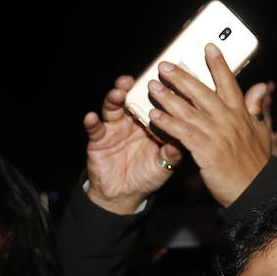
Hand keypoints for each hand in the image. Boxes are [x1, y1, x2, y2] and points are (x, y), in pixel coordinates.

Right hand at [84, 75, 181, 214]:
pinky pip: (94, 128)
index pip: (154, 102)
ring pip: (112, 107)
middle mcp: (131, 121)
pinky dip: (92, 122)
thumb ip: (173, 152)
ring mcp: (114, 128)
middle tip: (136, 80)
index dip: (157, 92)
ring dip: (114, 98)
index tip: (163, 81)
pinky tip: (91, 117)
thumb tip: (185, 140)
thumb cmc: (146, 176)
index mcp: (150, 123)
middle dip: (132, 88)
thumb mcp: (164, 165)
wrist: (124, 195)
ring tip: (118, 93)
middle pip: (131, 98)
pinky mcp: (98, 139)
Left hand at [147, 43, 271, 207]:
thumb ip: (256, 108)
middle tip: (165, 65)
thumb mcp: (262, 132)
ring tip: (152, 86)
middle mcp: (228, 120)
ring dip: (168, 97)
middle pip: (202, 92)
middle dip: (182, 77)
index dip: (218, 64)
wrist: (256, 191)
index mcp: (241, 114)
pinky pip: (182, 132)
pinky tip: (154, 116)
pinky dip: (168, 123)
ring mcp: (217, 134)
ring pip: (188, 110)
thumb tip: (261, 87)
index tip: (208, 47)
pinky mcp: (206, 151)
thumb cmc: (256, 165)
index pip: (229, 83)